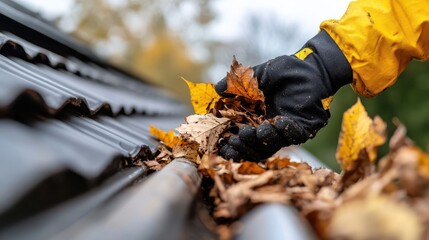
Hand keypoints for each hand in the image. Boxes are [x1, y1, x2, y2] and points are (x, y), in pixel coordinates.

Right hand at [215, 30, 352, 160]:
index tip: (221, 146)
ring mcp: (285, 131)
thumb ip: (237, 83)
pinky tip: (279, 121)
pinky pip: (294, 136)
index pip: (239, 139)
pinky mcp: (303, 129)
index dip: (230, 146)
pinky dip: (286, 131)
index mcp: (254, 120)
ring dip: (263, 141)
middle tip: (238, 138)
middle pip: (254, 149)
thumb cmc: (282, 72)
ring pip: (272, 146)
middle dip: (245, 147)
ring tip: (258, 130)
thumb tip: (217, 89)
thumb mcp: (255, 76)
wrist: (309, 67)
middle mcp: (268, 129)